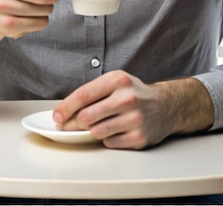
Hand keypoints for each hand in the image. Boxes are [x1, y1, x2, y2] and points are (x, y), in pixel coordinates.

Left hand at [53, 71, 214, 149]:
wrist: (165, 106)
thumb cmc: (135, 93)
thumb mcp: (116, 82)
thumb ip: (93, 93)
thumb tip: (65, 111)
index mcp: (118, 80)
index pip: (84, 95)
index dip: (66, 107)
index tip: (57, 116)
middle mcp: (127, 98)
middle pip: (86, 117)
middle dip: (74, 123)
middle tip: (69, 125)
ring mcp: (134, 119)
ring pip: (96, 132)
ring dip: (92, 131)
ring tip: (99, 123)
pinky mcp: (139, 137)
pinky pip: (109, 143)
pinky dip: (107, 138)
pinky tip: (115, 130)